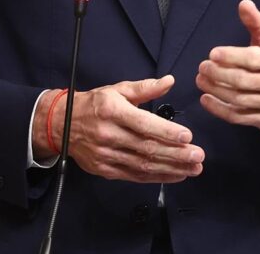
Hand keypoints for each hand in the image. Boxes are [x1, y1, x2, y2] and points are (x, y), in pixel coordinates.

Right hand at [33, 75, 203, 182]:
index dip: (167, 132)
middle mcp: (109, 135)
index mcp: (113, 111)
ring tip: (193, 168)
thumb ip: (145, 87)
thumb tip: (169, 81)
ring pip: (143, 165)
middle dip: (176, 154)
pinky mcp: (105, 170)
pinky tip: (175, 175)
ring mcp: (106, 155)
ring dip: (171, 169)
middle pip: (147, 148)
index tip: (187, 137)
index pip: (144, 124)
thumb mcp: (118, 89)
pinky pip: (135, 176)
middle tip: (198, 156)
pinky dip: (157, 177)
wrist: (62, 124)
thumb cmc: (94, 104)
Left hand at [197, 0, 259, 131]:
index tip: (213, 53)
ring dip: (216, 91)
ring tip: (201, 81)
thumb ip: (256, 22)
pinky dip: (220, 110)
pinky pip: (240, 117)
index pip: (253, 59)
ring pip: (240, 100)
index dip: (231, 56)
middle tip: (202, 67)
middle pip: (244, 81)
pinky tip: (207, 100)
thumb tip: (243, 3)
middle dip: (219, 74)